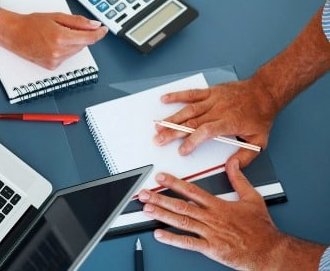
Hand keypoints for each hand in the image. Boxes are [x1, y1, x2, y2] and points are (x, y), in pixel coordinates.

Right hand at [0, 9, 107, 69]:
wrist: (13, 34)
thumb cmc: (30, 24)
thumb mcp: (56, 17)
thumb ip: (78, 22)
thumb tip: (94, 26)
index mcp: (61, 38)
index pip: (89, 39)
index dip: (98, 34)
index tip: (103, 30)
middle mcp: (58, 52)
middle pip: (83, 45)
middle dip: (82, 35)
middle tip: (71, 27)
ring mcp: (55, 61)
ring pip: (75, 51)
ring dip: (73, 43)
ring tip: (57, 34)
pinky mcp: (51, 66)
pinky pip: (66, 57)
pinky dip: (65, 50)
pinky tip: (53, 44)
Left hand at [137, 159, 325, 269]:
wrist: (269, 250)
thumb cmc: (261, 227)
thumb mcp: (253, 198)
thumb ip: (239, 179)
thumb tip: (233, 163)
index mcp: (219, 205)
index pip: (192, 190)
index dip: (174, 183)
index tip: (160, 177)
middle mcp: (211, 218)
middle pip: (181, 205)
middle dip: (160, 198)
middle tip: (143, 194)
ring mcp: (210, 233)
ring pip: (181, 221)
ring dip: (162, 215)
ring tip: (146, 209)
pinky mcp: (211, 248)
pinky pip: (188, 243)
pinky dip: (173, 239)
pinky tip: (159, 234)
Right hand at [153, 78, 278, 166]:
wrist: (265, 92)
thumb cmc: (260, 115)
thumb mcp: (259, 141)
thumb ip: (245, 157)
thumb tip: (232, 166)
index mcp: (230, 122)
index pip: (207, 132)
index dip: (192, 141)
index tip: (182, 150)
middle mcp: (219, 110)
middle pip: (192, 122)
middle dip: (173, 132)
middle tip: (159, 140)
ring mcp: (213, 100)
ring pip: (189, 109)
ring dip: (172, 118)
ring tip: (158, 126)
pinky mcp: (210, 92)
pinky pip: (191, 93)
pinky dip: (177, 95)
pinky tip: (165, 99)